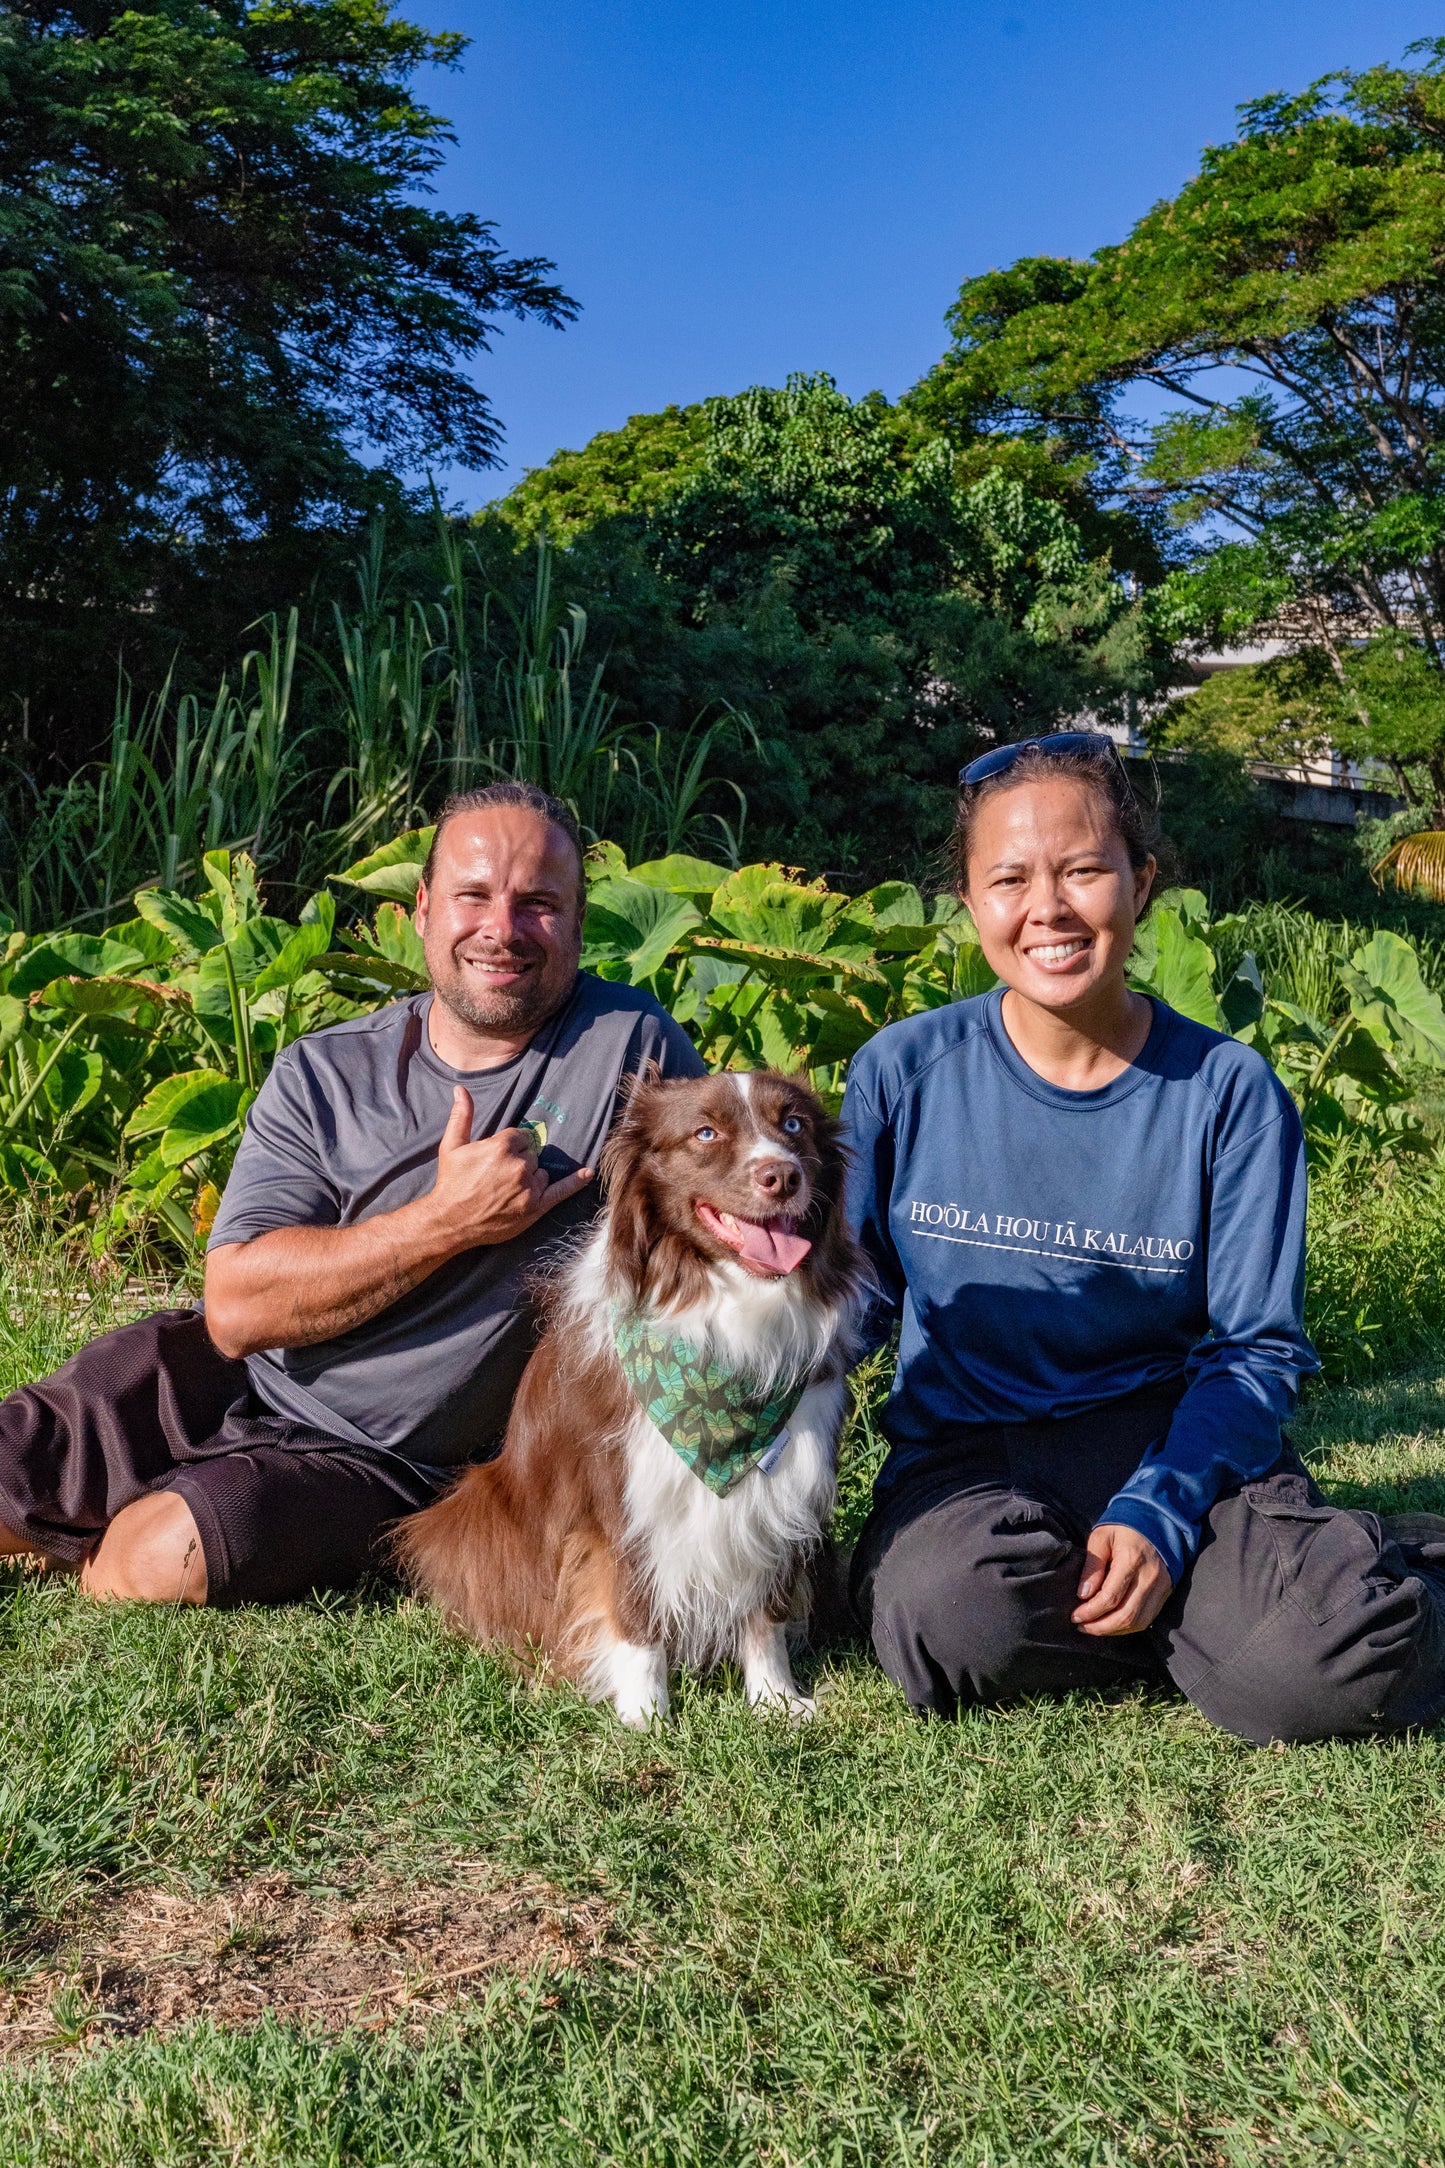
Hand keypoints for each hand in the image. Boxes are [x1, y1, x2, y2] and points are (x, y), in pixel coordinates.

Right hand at [426, 1087, 593, 1250]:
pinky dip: (575, 1182)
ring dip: (530, 1178)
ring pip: (541, 1173)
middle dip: (518, 1162)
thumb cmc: (451, 1183)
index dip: (509, 1146)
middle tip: (496, 1176)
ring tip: (506, 1190)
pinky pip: (561, 1191)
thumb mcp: (451, 1146)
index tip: (495, 1158)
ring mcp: (529, 1188)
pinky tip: (587, 1174)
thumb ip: (462, 1116)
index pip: (520, 1137)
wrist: (450, 1221)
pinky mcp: (535, 1208)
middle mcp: (519, 1165)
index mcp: (501, 1146)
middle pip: (532, 1155)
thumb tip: (461, 1090)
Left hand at [1071, 1523, 1172, 1636]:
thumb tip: (1083, 1595)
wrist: (1156, 1521)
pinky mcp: (1165, 1593)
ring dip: (1114, 1630)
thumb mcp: (1100, 1537)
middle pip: (1125, 1616)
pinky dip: (1128, 1627)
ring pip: (1138, 1622)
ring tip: (1094, 1628)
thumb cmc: (1122, 1528)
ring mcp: (1161, 1587)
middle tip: (1082, 1626)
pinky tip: (1112, 1624)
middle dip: (1100, 1627)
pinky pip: (1147, 1619)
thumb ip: (1092, 1565)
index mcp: (1132, 1560)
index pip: (1110, 1598)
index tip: (1075, 1616)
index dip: (1090, 1612)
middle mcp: (1150, 1577)